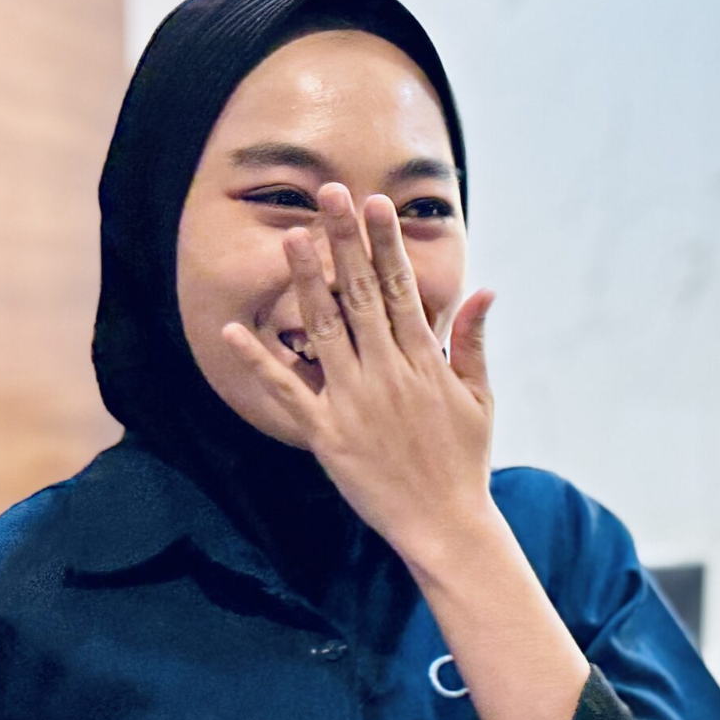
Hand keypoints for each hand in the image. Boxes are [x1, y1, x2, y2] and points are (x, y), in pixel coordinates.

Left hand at [221, 182, 497, 555]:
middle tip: (330, 194)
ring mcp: (354, 403)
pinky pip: (287, 393)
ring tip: (290, 237)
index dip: (385, 243)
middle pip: (361, 295)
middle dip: (344, 241)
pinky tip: (234, 331)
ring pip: (324, 330)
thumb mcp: (481, 398)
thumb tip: (485, 290)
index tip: (374, 203)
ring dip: (305, 281)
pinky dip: (259, 362)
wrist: (445, 524)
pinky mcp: (327, 436)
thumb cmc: (464, 460)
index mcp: (424, 362)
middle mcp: (388, 374)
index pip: (401, 288)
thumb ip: (474, 342)